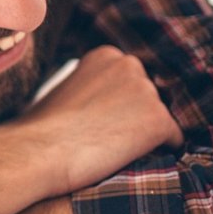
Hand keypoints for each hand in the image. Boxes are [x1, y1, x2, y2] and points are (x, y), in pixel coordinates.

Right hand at [21, 45, 182, 196]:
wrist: (38, 150)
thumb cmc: (42, 129)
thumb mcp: (68, 90)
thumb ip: (95, 87)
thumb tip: (110, 105)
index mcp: (107, 55)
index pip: (133, 82)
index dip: (120, 106)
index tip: (99, 120)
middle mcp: (130, 65)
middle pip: (150, 97)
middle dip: (137, 117)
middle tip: (106, 137)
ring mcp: (146, 91)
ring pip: (160, 119)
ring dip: (145, 135)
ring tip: (112, 149)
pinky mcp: (159, 119)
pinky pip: (174, 140)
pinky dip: (160, 152)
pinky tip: (129, 158)